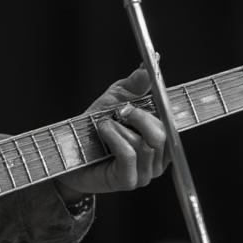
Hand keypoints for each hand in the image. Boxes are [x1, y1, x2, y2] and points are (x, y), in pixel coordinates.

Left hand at [56, 66, 168, 198]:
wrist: (68, 153)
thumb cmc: (94, 127)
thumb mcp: (115, 100)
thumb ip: (135, 84)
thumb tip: (153, 61)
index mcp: (161, 140)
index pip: (174, 124)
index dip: (168, 107)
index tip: (157, 90)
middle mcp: (158, 159)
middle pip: (163, 135)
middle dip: (140, 117)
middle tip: (121, 110)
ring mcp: (145, 174)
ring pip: (145, 145)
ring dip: (120, 128)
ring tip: (103, 124)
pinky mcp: (128, 181)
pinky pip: (130, 156)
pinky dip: (115, 138)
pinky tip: (103, 132)